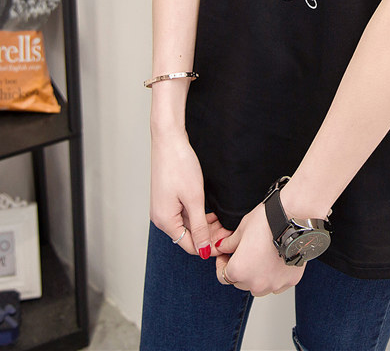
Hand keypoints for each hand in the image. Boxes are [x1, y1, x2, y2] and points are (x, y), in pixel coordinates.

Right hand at [150, 129, 228, 257]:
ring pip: (188, 224)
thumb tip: (203, 250)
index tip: (227, 241)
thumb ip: (200, 227)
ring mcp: (164, 207)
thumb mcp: (194, 199)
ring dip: (205, 224)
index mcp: (165, 221)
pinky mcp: (168, 198)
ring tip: (223, 220)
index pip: (189, 246)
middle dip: (209, 235)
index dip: (209, 246)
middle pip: (188, 236)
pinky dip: (198, 214)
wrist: (169, 140)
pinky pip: (184, 214)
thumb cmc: (179, 165)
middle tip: (228, 229)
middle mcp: (161, 217)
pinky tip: (212, 211)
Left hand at [214, 203, 305, 295]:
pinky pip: (277, 284)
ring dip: (258, 276)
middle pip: (241, 282)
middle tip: (246, 253)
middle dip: (241, 269)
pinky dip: (275, 276)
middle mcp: (255, 283)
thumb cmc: (267, 221)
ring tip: (262, 256)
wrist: (293, 217)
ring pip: (260, 286)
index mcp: (239, 271)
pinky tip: (276, 260)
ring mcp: (274, 284)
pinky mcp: (290, 281)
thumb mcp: (241, 229)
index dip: (222, 264)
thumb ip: (229, 244)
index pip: (223, 276)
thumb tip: (222, 248)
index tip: (226, 255)